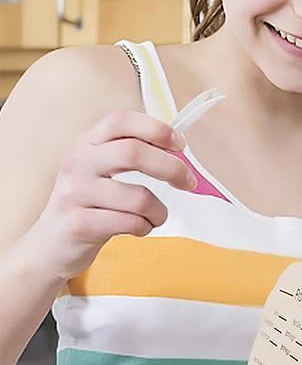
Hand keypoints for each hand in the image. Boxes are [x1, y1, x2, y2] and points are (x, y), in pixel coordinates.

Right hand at [28, 109, 195, 282]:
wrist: (51, 244)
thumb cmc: (89, 205)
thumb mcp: (101, 172)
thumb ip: (131, 154)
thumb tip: (177, 149)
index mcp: (87, 144)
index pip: (121, 120)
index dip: (156, 129)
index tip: (180, 145)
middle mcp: (77, 163)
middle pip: (134, 153)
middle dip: (171, 168)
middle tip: (188, 183)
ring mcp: (74, 194)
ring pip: (139, 197)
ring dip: (159, 210)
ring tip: (155, 216)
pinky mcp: (79, 225)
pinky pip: (131, 223)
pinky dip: (145, 227)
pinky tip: (139, 228)